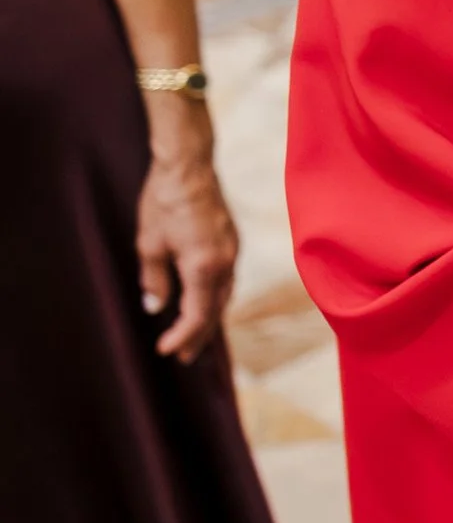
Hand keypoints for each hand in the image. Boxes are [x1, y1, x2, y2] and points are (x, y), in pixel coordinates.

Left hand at [135, 125, 239, 362]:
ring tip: (194, 333)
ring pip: (225, 294)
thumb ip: (154, 279)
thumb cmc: (164, 202)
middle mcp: (225, 262)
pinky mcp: (232, 241)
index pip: (197, 315)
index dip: (182, 336)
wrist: (189, 166)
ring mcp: (233, 251)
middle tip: (183, 356)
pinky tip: (203, 299)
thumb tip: (155, 306)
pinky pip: (228, 278)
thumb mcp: (149, 244)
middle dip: (199, 334)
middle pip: (216, 310)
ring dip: (209, 316)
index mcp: (203, 266)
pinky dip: (215, 296)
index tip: (165, 350)